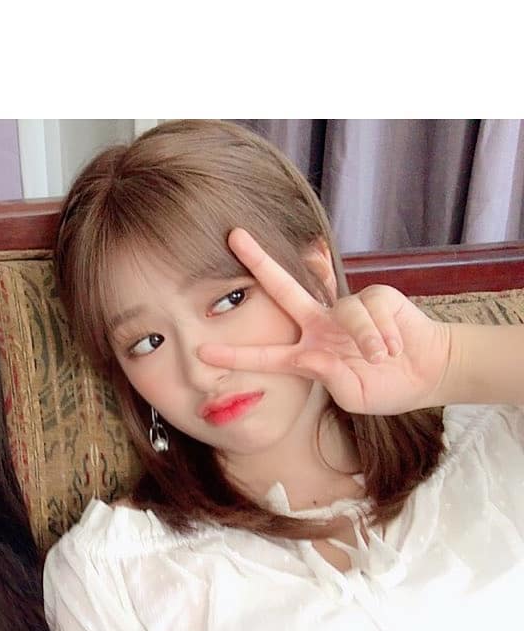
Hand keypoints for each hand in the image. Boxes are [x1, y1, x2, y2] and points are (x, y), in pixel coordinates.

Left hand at [196, 229, 453, 415]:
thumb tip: (317, 356)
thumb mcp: (353, 394)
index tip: (202, 351)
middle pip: (284, 289)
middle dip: (260, 262)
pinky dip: (383, 333)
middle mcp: (320, 326)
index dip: (235, 354)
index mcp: (307, 354)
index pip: (265, 354)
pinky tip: (394, 345)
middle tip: (234, 236)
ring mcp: (345, 309)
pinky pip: (370, 312)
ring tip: (383, 358)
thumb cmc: (385, 386)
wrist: (428, 373)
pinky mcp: (376, 296)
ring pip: (344, 315)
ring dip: (366, 341)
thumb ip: (330, 379)